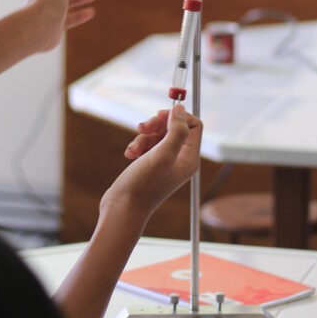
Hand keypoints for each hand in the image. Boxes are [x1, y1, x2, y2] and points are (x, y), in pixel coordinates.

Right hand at [99, 106, 201, 225]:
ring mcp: (166, 162)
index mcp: (189, 158)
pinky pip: (147, 144)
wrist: (122, 208)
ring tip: (134, 149)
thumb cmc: (143, 185)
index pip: (194, 125)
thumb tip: (180, 109)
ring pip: (158, 134)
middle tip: (143, 128)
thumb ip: (176, 131)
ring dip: (144, 136)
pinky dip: (138, 145)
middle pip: (174, 127)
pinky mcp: (151, 164)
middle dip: (157, 125)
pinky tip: (130, 155)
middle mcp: (180, 160)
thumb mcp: (162, 154)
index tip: (161, 115)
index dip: (178, 116)